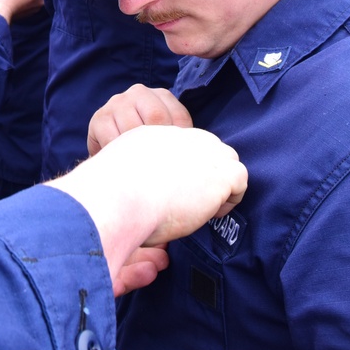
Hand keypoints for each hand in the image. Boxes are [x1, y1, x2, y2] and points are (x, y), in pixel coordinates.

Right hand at [47, 125, 246, 295]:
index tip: (178, 191)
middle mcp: (180, 136)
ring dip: (217, 186)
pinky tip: (207, 214)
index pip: (182, 146)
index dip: (185, 170)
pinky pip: (239, 181)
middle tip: (193, 201)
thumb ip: (139, 179)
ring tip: (200, 210)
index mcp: (153, 134)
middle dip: (206, 174)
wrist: (117, 197)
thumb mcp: (122, 178)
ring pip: (226, 163)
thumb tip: (149, 197)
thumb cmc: (110, 198)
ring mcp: (204, 151)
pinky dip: (228, 200)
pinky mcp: (221, 172)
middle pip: (209, 149)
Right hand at [88, 84, 191, 155]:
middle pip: (156, 117)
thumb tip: (193, 157)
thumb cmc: (142, 139)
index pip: (179, 117)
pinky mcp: (100, 117)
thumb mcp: (163, 132)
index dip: (180, 141)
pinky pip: (113, 139)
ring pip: (133, 129)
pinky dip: (119, 154)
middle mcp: (139, 92)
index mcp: (162, 95)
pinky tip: (123, 162)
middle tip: (158, 163)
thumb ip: (176, 138)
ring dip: (137, 150)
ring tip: (141, 165)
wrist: (107, 141)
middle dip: (159, 143)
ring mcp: (118, 102)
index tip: (177, 158)